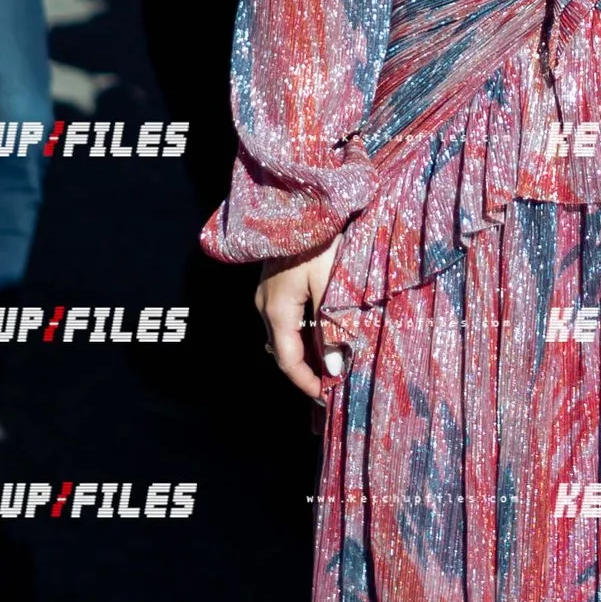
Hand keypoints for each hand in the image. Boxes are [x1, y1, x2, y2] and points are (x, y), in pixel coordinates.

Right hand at [257, 245, 347, 404]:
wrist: (300, 202)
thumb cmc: (319, 242)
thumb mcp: (331, 287)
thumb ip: (332, 329)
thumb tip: (334, 367)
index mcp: (276, 311)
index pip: (288, 362)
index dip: (307, 385)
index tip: (327, 399)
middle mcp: (265, 306)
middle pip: (284, 351)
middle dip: (308, 371)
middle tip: (335, 386)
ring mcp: (268, 293)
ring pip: (286, 335)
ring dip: (307, 352)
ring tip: (334, 364)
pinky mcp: (276, 282)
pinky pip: (288, 318)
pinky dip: (305, 333)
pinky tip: (324, 335)